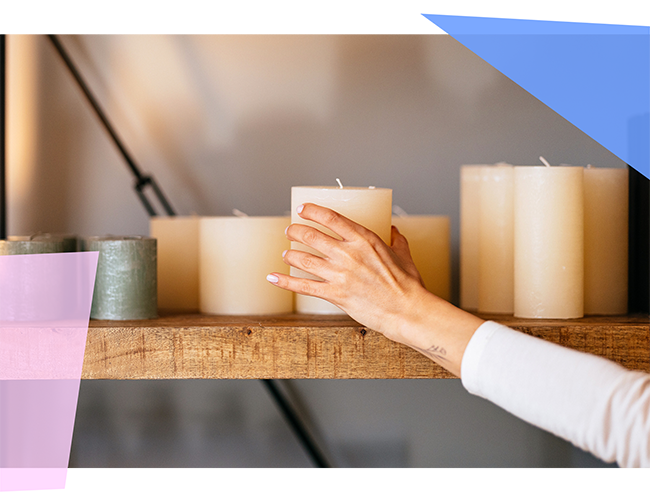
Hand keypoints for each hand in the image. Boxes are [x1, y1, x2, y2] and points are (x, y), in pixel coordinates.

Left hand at [266, 203, 483, 376]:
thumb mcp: (404, 254)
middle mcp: (348, 254)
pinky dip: (285, 281)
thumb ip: (396, 239)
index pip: (330, 218)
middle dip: (296, 231)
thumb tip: (394, 230)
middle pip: (311, 236)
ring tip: (287, 253)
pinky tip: (273, 277)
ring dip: (291, 254)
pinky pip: (303, 286)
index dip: (312, 211)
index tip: (302, 209)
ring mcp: (339, 274)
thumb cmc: (408, 284)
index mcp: (364, 239)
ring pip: (304, 259)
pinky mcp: (335, 294)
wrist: (407, 310)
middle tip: (290, 230)